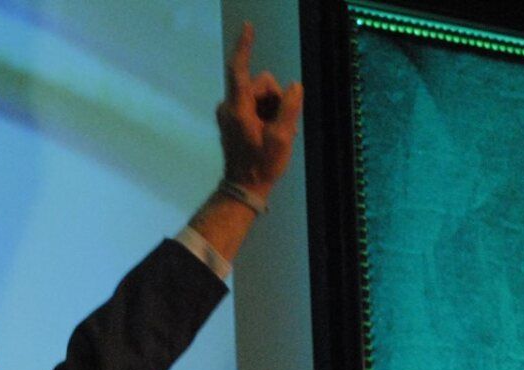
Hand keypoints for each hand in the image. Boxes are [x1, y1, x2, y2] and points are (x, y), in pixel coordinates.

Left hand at [216, 21, 302, 199]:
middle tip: (280, 126)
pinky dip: (266, 114)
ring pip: (260, 94)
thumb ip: (288, 107)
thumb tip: (293, 86)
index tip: (248, 28)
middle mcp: (229, 106)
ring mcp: (230, 112)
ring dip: (273, 108)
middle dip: (275, 98)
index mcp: (238, 109)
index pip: (239, 70)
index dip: (244, 47)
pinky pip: (255, 104)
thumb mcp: (282, 137)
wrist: (244, 187)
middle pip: (261, 83)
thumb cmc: (261, 165)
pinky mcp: (233, 118)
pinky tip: (270, 133)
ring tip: (275, 133)